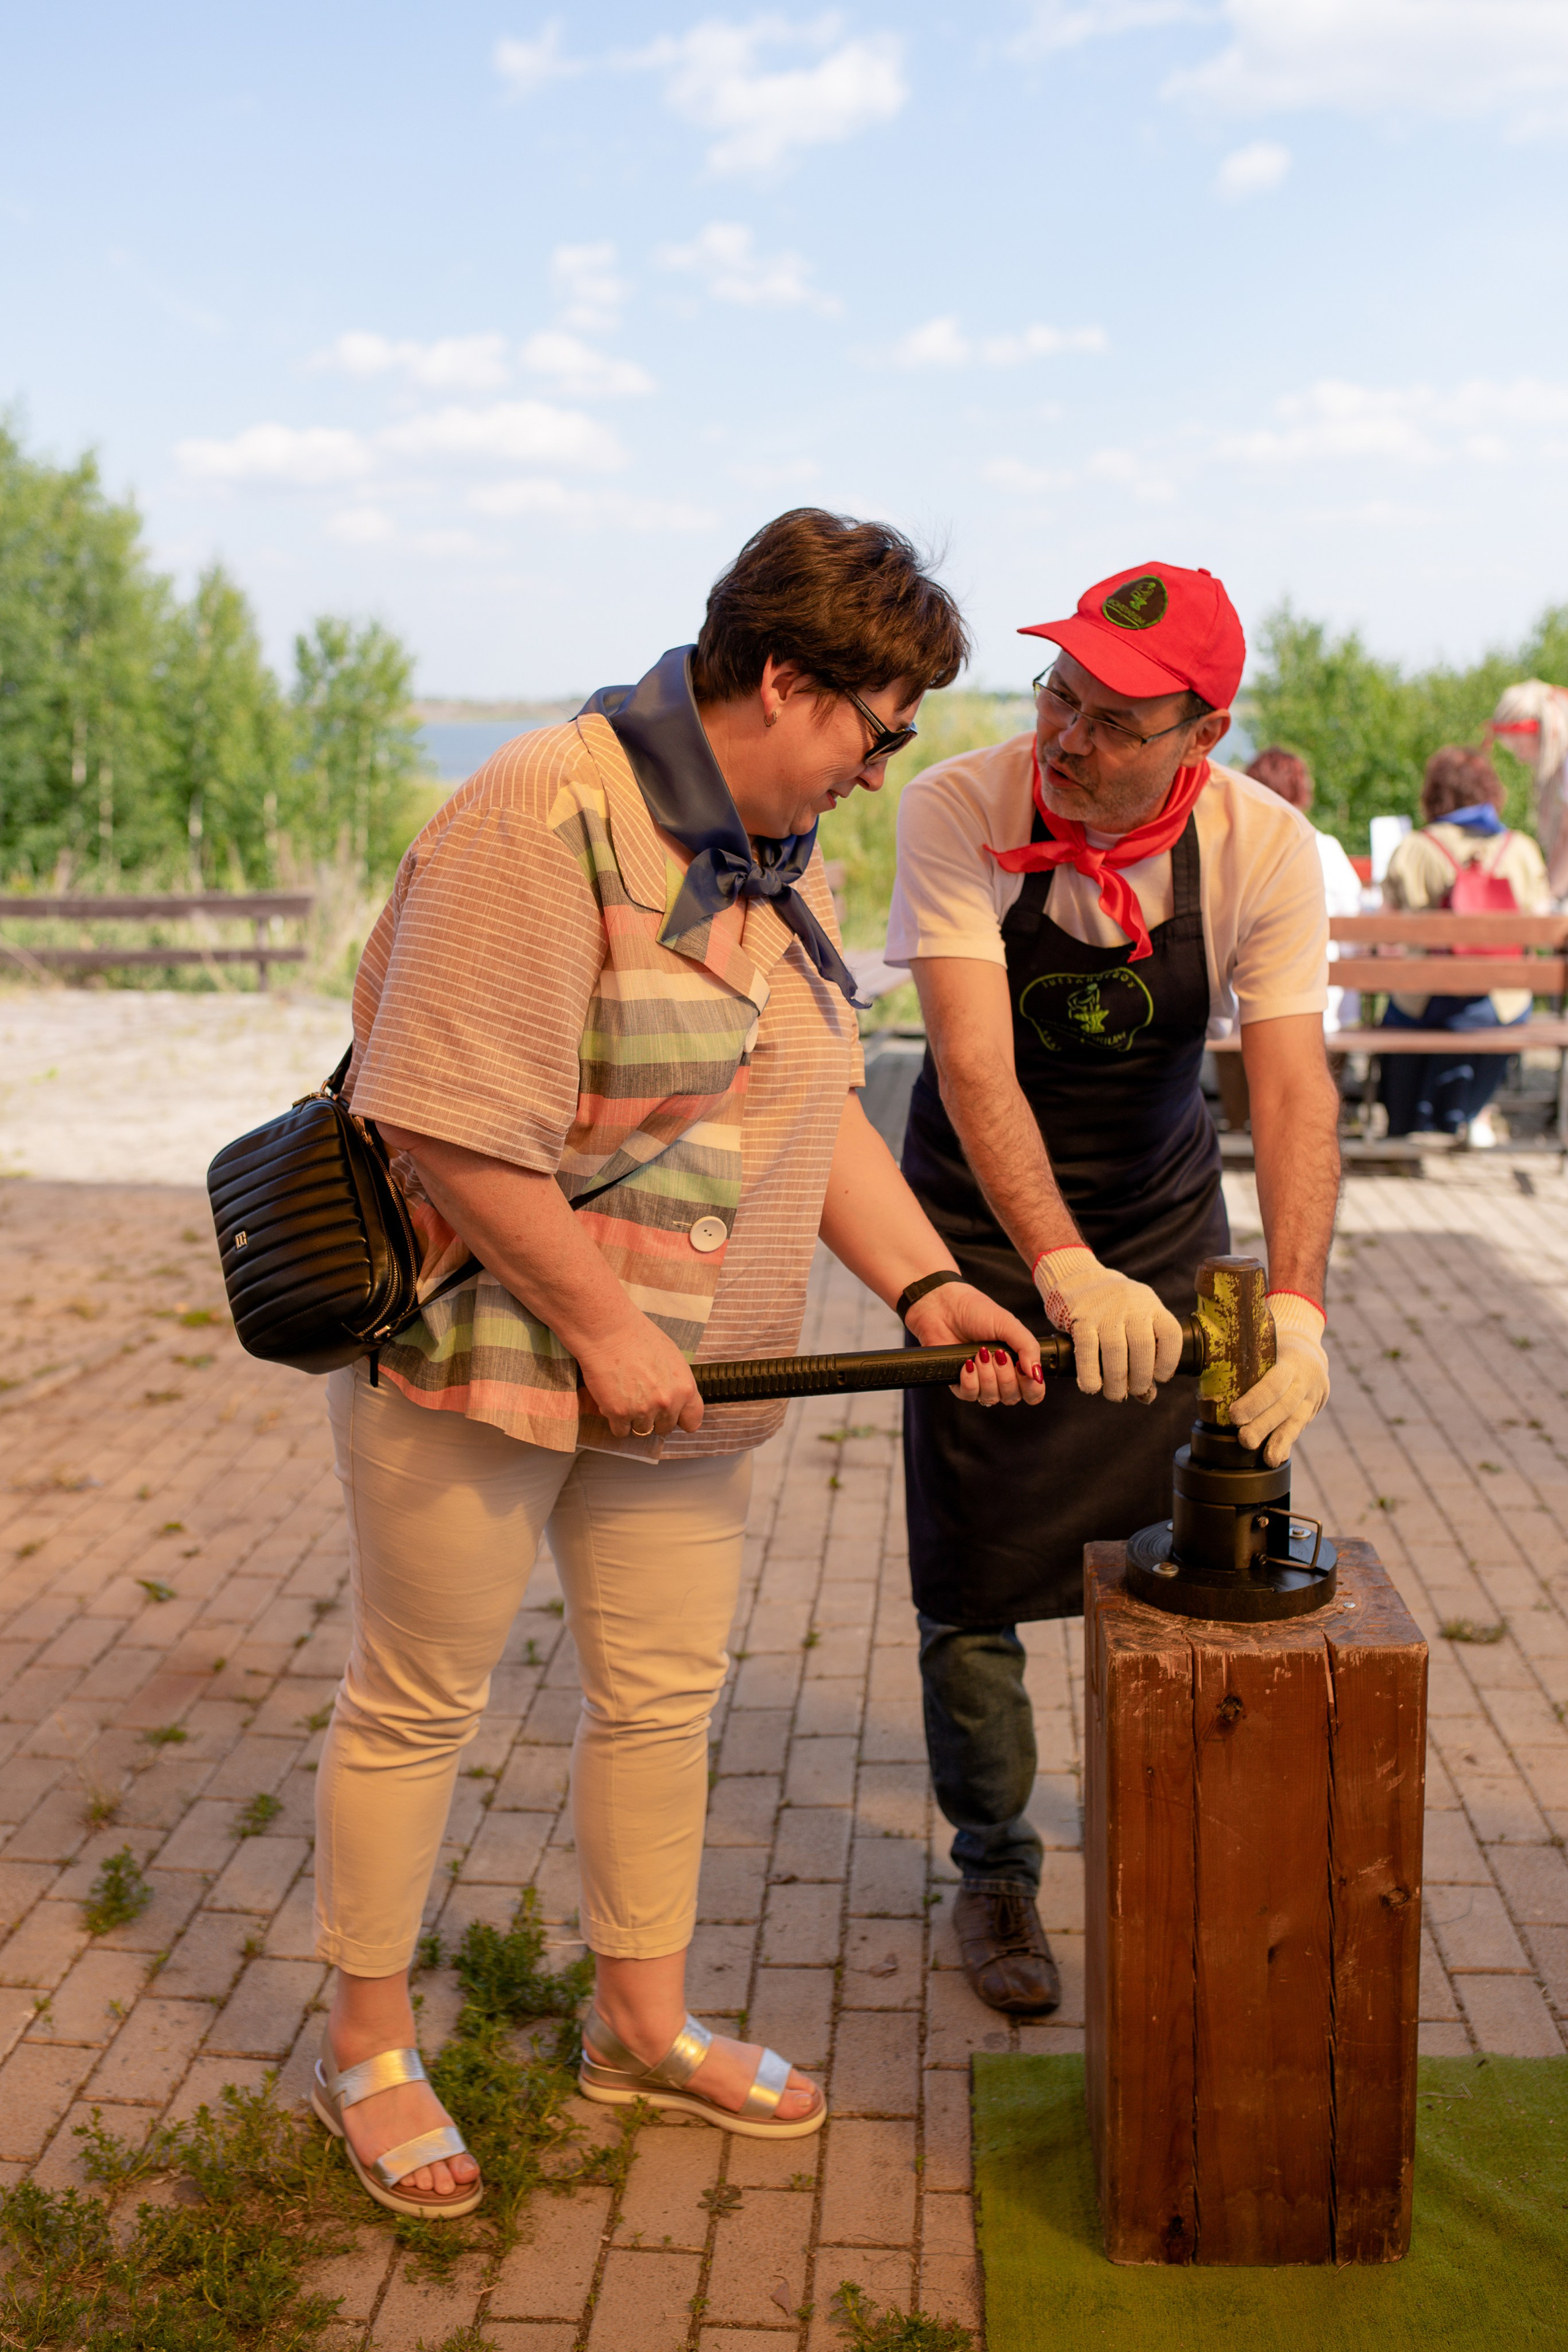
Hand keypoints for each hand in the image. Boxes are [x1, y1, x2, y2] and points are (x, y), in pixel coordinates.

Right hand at [576, 1313, 702, 1438]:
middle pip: (664, 1428)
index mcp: (685, 1388)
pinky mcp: (619, 1414)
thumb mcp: (672, 1358)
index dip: (681, 1419)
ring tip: (626, 1398)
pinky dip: (616, 1422)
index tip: (673, 1417)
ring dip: (634, 1420)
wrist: (608, 1332)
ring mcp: (643, 1410)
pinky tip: (613, 1403)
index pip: (692, 1421)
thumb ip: (677, 1383)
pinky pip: (620, 1431)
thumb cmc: (638, 1337)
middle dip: (655, 1419)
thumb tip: (676, 1399)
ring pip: (642, 1431)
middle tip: (642, 1402)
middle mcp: (667, 1403)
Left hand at [902, 1282, 1046, 1408]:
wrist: (944, 1307)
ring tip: (979, 1353)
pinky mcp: (958, 1383)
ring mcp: (979, 1381)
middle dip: (1006, 1376)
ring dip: (987, 1376)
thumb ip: (1028, 1348)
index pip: (1033, 1392)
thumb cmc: (977, 1311)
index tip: (1022, 1368)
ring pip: (991, 1398)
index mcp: (1017, 1362)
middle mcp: (1000, 1376)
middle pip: (1013, 1397)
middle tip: (997, 1354)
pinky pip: (970, 1395)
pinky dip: (970, 1380)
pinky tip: (966, 1363)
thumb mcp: (1009, 1324)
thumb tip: (1038, 1375)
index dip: (1031, 1388)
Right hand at [1033, 1245, 1182, 1402]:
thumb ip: (1144, 1355)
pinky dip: (1090, 1374)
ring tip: (1115, 1394)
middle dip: (1140, 1377)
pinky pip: (1088, 1350)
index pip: (1170, 1333)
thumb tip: (1147, 1397)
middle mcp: (1131, 1305)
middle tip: (1135, 1391)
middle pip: (1142, 1347)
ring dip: (1116, 1381)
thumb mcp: (1134, 1321)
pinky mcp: (1081, 1318)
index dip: (1169, 1361)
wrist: (1077, 1277)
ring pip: (1115, 1351)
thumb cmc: (1112, 1310)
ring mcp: (1105, 1310)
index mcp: (1151, 1305)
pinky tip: (1092, 1387)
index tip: (1160, 1378)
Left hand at [1231, 1291, 1328, 1466]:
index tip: (1235, 1416)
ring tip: (1266, 1458)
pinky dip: (1286, 1444)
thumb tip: (1199, 1368)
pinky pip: (1300, 1428)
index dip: (1256, 1400)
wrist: (1310, 1349)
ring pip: (1297, 1420)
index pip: (1275, 1382)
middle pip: (1286, 1405)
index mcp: (1291, 1359)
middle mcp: (1306, 1379)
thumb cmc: (1274, 1346)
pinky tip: (1276, 1458)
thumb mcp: (1264, 1343)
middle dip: (1264, 1424)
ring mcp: (1313, 1396)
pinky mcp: (1313, 1410)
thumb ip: (1241, 1356)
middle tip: (1244, 1440)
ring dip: (1279, 1440)